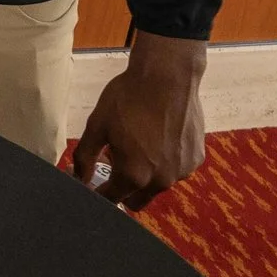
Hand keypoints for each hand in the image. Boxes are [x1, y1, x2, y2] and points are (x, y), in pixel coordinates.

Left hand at [73, 30, 206, 209]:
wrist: (167, 76)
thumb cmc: (128, 99)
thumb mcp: (97, 126)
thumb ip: (85, 157)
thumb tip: (79, 178)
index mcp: (133, 175)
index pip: (111, 199)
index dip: (98, 194)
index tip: (93, 184)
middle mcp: (161, 180)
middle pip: (137, 200)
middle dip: (123, 190)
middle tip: (115, 166)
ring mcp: (182, 170)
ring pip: (158, 185)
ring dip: (147, 174)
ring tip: (140, 143)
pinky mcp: (197, 158)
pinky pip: (176, 169)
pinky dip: (166, 161)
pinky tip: (160, 136)